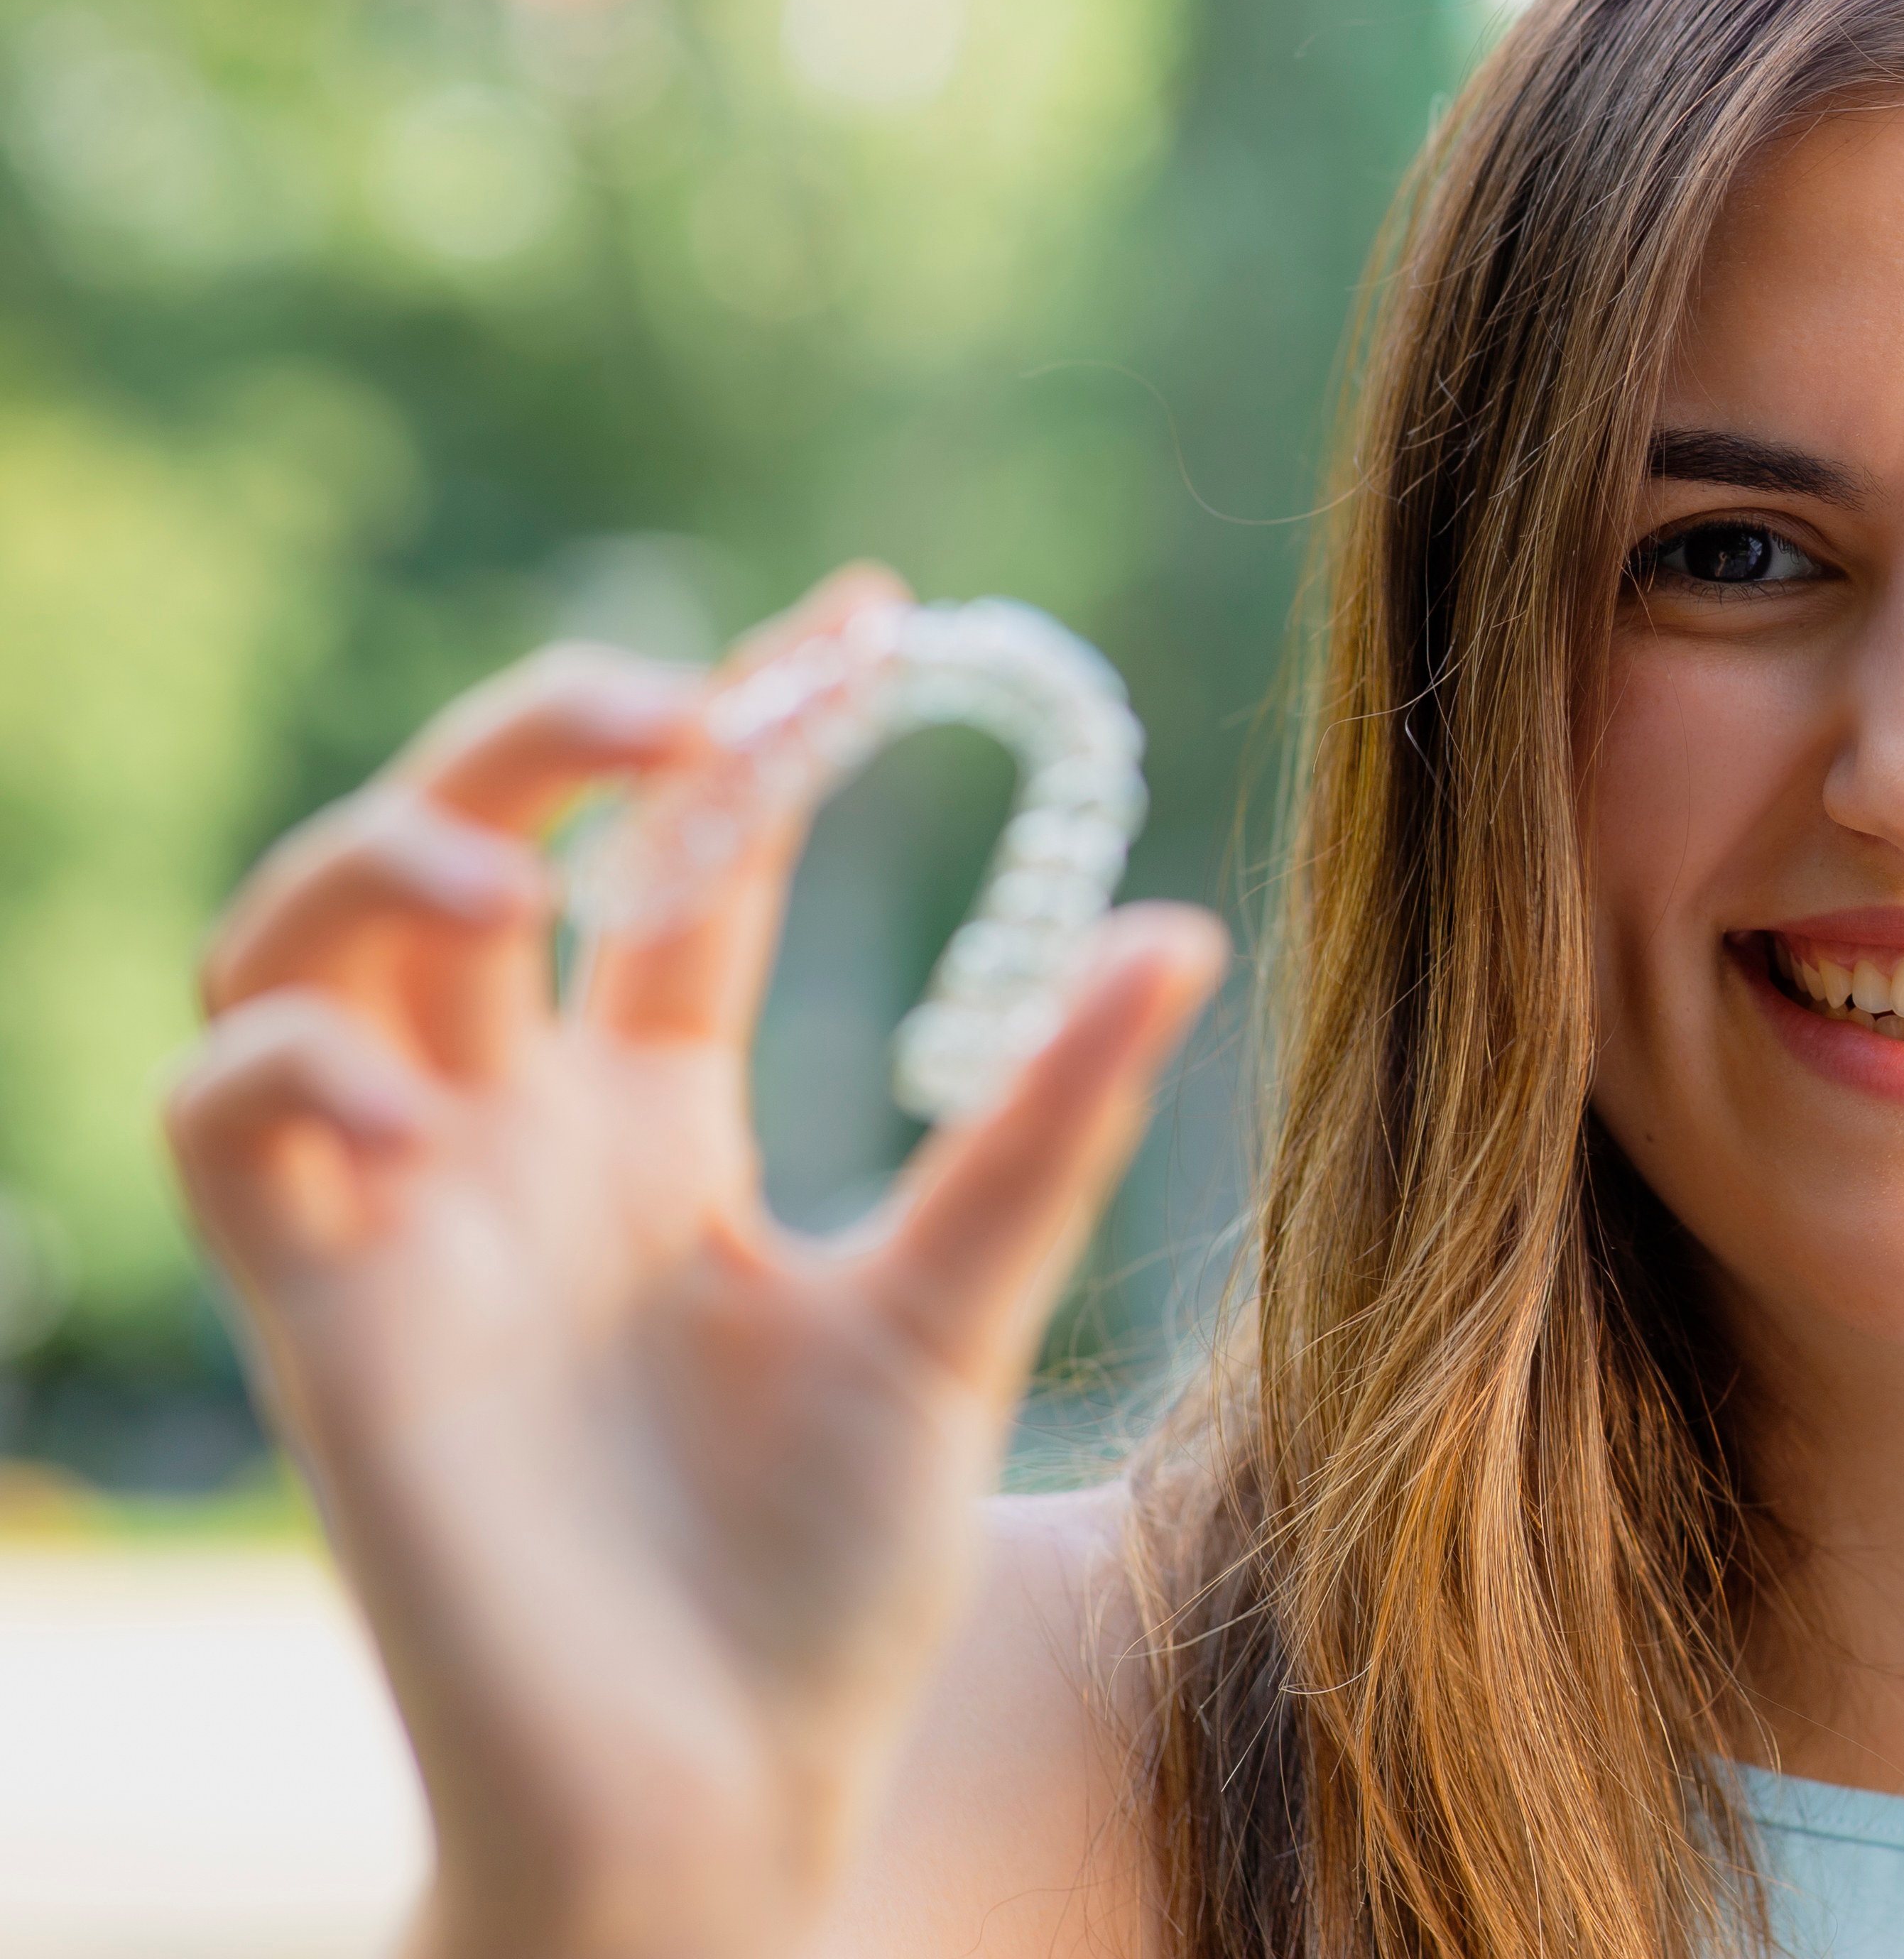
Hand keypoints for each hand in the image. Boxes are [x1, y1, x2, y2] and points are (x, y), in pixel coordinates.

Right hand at [166, 567, 1226, 1958]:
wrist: (721, 1792)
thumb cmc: (829, 1573)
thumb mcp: (959, 1310)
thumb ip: (1043, 1120)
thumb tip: (1180, 928)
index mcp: (663, 1114)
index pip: (677, 858)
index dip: (751, 724)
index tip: (867, 614)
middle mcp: (523, 1136)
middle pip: (463, 843)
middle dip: (539, 735)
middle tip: (680, 706)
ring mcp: (410, 1213)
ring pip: (294, 938)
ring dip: (374, 858)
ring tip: (502, 878)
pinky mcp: (325, 1315)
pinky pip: (220, 1121)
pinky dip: (287, 1066)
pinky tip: (422, 1110)